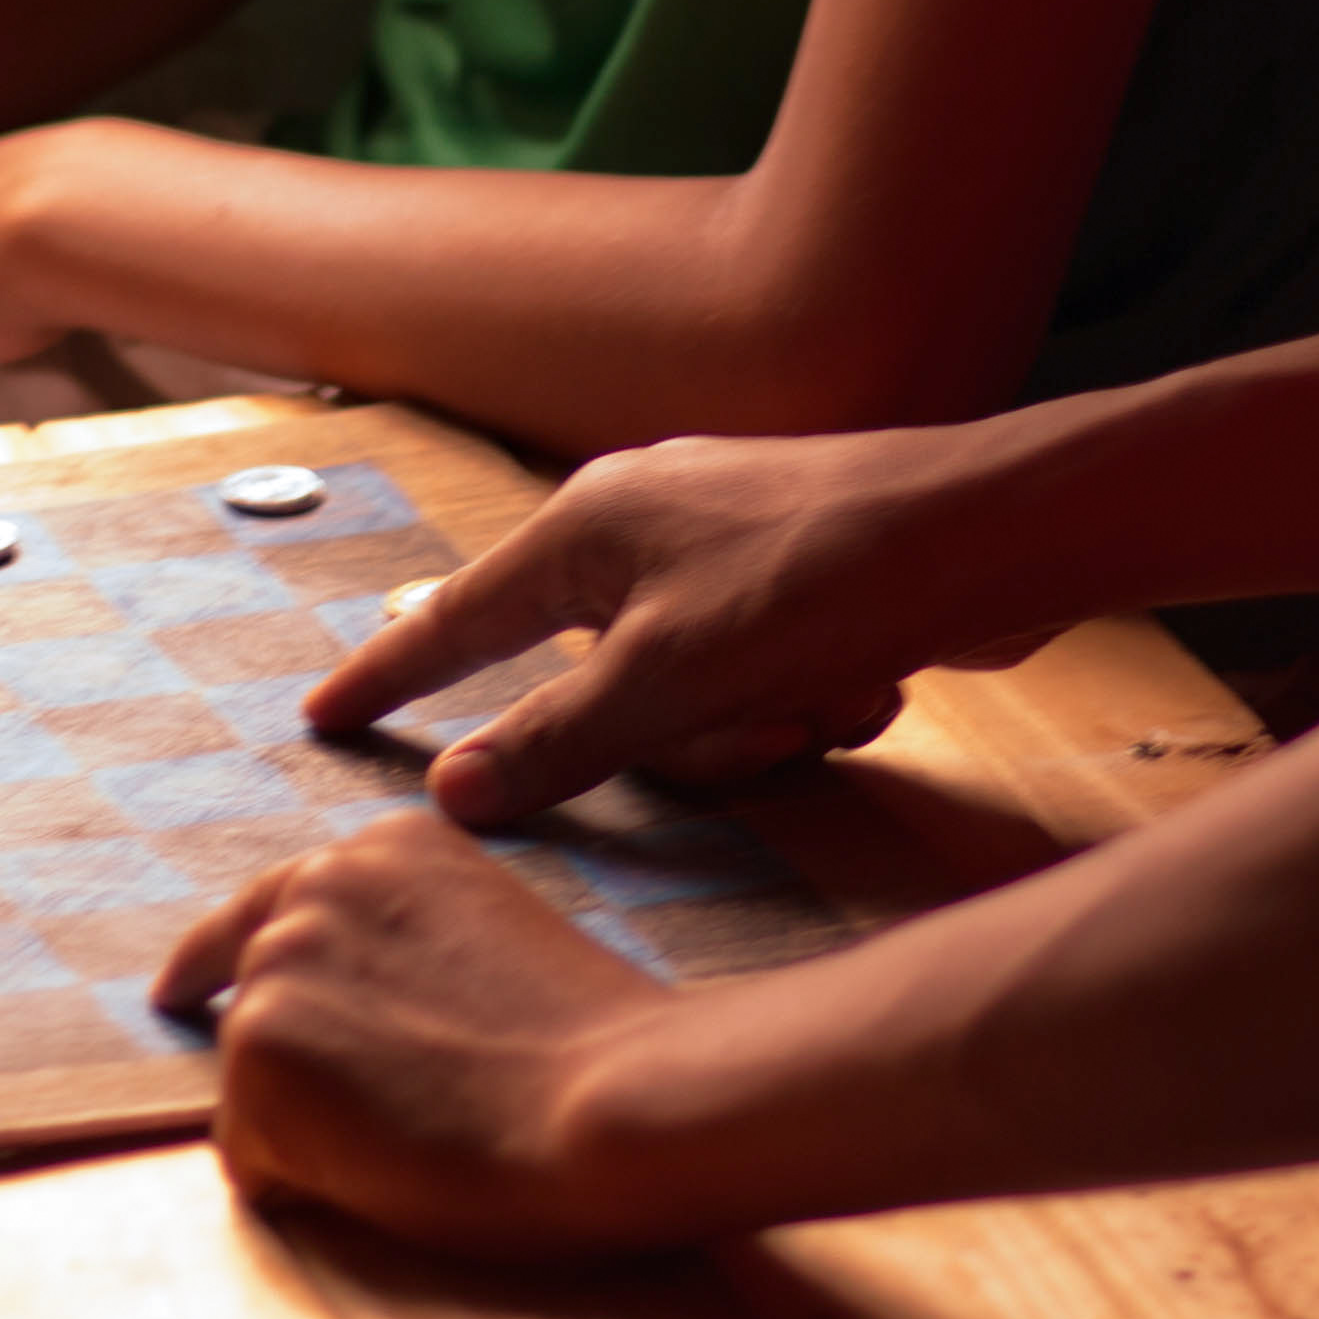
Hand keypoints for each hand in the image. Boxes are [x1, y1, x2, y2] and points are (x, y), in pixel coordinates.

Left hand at [155, 812, 680, 1252]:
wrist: (623, 1102)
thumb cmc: (596, 1053)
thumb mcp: (493, 946)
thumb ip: (410, 950)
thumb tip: (353, 1022)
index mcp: (387, 847)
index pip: (271, 909)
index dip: (224, 964)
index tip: (183, 993)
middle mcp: (316, 883)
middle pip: (255, 1001)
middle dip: (296, 1066)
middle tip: (390, 1119)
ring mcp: (279, 964)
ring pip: (253, 1087)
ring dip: (309, 1129)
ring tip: (417, 1144)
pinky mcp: (258, 1053)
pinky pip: (252, 1160)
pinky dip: (302, 1186)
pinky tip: (390, 1177)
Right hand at [301, 427, 1067, 826]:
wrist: (998, 535)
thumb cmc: (824, 579)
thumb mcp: (672, 680)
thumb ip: (556, 743)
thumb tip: (452, 794)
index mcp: (589, 526)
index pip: (454, 619)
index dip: (389, 677)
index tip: (320, 716)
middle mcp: (647, 524)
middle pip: (602, 686)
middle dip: (686, 733)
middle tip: (755, 719)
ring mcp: (727, 551)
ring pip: (693, 701)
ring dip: (761, 724)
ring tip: (827, 689)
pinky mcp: (802, 583)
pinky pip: (763, 683)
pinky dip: (811, 700)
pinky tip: (871, 675)